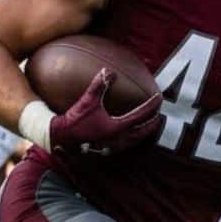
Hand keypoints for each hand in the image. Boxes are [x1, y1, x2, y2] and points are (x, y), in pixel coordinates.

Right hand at [48, 69, 163, 156]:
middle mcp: (118, 140)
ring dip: (143, 133)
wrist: (61, 138)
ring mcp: (112, 147)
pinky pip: (125, 145)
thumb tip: (108, 71)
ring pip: (134, 141)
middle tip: (159, 117)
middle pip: (142, 133)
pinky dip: (132, 139)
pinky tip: (128, 135)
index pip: (140, 116)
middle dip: (152, 124)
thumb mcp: (88, 100)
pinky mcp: (106, 150)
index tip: (158, 99)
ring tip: (147, 127)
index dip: (151, 106)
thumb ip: (99, 85)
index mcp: (117, 127)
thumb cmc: (75, 120)